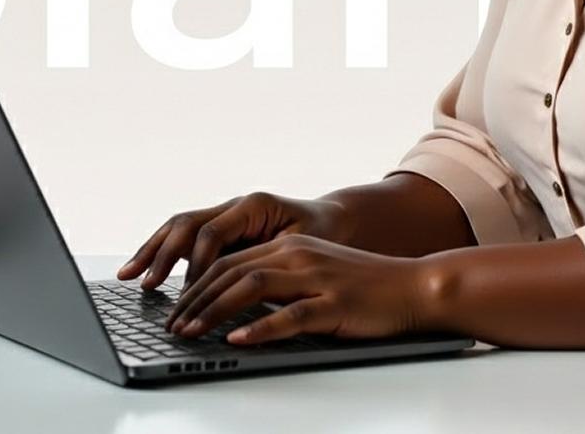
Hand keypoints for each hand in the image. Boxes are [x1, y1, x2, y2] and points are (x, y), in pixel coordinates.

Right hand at [116, 192, 353, 290]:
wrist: (335, 222)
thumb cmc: (323, 236)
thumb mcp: (301, 249)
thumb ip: (267, 263)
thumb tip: (237, 289)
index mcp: (254, 205)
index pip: (213, 233)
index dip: (198, 265)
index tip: (191, 295)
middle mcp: (234, 206)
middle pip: (187, 224)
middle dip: (164, 256)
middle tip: (148, 285)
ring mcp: (224, 215)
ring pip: (178, 228)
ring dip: (152, 252)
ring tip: (129, 276)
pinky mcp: (219, 229)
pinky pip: (183, 238)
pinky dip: (160, 253)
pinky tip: (141, 272)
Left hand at [161, 233, 435, 345]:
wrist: (413, 287)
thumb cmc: (365, 287)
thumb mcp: (316, 275)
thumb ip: (279, 284)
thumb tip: (236, 307)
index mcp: (292, 247)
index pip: (230, 262)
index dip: (197, 286)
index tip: (175, 311)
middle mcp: (299, 256)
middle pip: (232, 272)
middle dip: (195, 301)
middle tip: (171, 326)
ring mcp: (316, 279)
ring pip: (251, 288)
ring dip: (214, 311)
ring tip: (191, 332)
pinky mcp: (333, 304)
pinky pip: (289, 316)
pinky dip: (259, 327)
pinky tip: (238, 338)